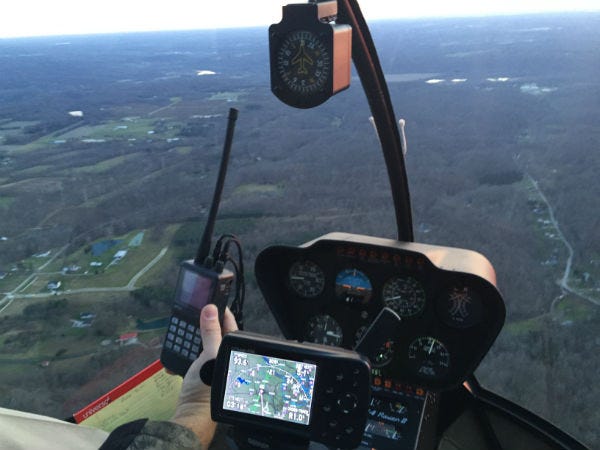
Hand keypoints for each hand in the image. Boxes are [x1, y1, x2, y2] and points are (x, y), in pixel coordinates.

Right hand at [171, 304, 237, 447]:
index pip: (229, 324)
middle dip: (200, 328)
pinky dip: (182, 360)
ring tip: (179, 340)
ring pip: (200, 346)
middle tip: (190, 318)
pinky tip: (173, 363)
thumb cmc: (206, 385)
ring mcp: (211, 365)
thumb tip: (210, 309)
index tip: (212, 301)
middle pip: (212, 334)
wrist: (192, 413)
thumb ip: (211, 332)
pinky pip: (191, 360)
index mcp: (230, 349)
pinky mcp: (200, 374)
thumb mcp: (209, 354)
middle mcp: (223, 355)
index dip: (221, 312)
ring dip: (188, 344)